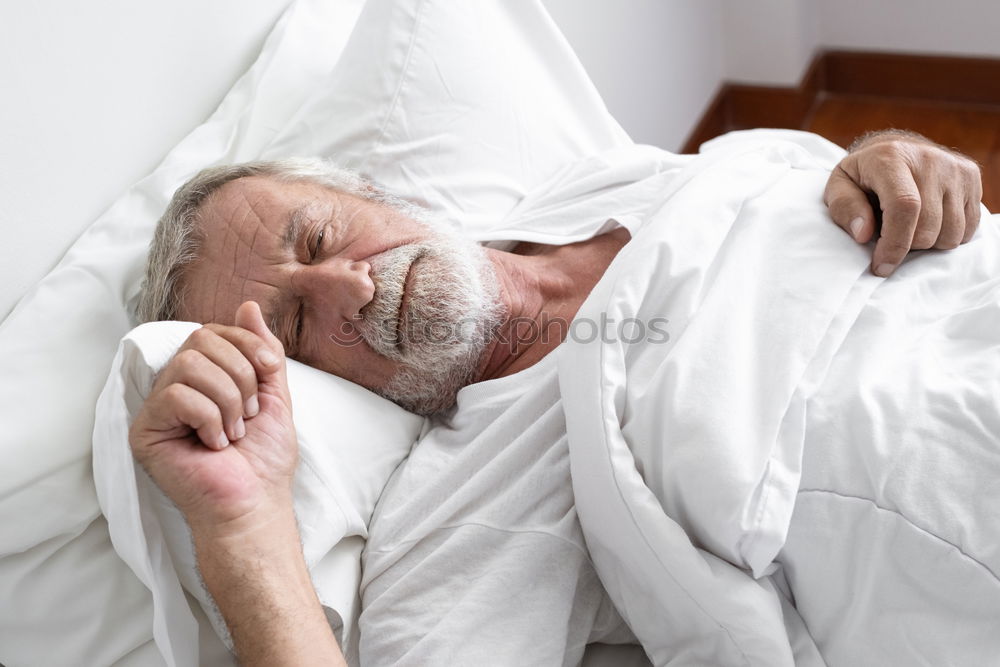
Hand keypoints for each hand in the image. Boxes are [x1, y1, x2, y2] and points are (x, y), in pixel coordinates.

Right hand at [128, 300, 296, 535]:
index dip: (246, 342)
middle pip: (199, 339)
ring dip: (227, 399)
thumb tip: (248, 306)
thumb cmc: (264, 458)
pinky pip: (176, 395)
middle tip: (249, 413)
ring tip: (233, 432)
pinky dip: (209, 418)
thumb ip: (261, 351)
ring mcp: (157, 409)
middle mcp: (175, 388)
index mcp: (203, 378)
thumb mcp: (274, 394)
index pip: (212, 332)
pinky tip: (214, 445)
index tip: (271, 369)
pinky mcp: (145, 431)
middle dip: (239, 374)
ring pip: (188, 365)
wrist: (255, 502)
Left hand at [824, 130, 982, 275]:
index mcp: (890, 158)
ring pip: (951, 233)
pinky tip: (930, 222)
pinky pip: (968, 228)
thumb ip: (845, 208)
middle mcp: (928, 159)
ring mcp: (954, 167)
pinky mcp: (972, 176)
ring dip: (928, 244)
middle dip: (907, 247)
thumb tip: (862, 234)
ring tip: (909, 228)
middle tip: (890, 239)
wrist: (896, 149)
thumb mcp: (839, 186)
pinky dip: (947, 236)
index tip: (881, 267)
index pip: (904, 207)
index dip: (894, 244)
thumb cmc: (863, 175)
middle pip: (928, 227)